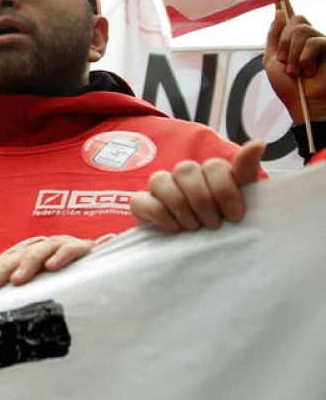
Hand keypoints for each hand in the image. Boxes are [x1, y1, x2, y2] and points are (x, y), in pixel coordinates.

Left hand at [0, 236, 93, 291]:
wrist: (107, 273)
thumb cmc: (68, 287)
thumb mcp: (41, 291)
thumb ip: (21, 296)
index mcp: (28, 258)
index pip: (4, 262)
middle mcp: (41, 249)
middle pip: (16, 257)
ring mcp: (61, 246)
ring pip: (40, 250)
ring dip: (27, 264)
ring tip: (17, 281)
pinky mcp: (83, 247)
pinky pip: (71, 249)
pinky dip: (62, 256)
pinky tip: (53, 267)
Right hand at [130, 139, 263, 231]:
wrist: (200, 256)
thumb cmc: (222, 226)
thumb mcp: (242, 202)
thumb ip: (246, 172)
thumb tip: (259, 142)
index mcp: (210, 174)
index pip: (214, 166)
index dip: (224, 190)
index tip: (234, 216)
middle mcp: (184, 177)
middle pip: (186, 170)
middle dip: (202, 200)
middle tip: (213, 224)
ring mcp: (160, 189)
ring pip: (160, 180)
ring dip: (180, 206)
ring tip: (193, 227)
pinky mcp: (141, 205)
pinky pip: (141, 200)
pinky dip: (160, 214)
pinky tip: (173, 229)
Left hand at [264, 6, 325, 123]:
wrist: (303, 103)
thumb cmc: (289, 87)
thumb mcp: (273, 61)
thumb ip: (274, 38)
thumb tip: (278, 13)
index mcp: (293, 40)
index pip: (290, 18)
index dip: (284, 5)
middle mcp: (309, 38)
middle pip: (295, 20)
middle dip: (284, 42)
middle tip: (286, 63)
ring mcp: (322, 43)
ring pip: (302, 31)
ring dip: (293, 54)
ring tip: (296, 71)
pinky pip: (314, 42)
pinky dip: (305, 59)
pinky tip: (308, 72)